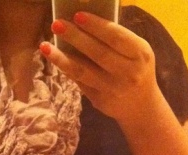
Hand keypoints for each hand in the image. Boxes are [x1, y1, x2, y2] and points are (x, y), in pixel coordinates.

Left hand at [40, 12, 160, 123]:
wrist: (141, 107)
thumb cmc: (136, 69)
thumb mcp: (136, 52)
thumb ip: (117, 40)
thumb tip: (83, 22)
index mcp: (140, 54)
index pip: (116, 37)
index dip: (96, 26)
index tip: (77, 15)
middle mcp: (128, 73)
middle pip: (98, 53)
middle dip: (75, 37)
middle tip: (56, 24)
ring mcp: (113, 89)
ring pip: (83, 71)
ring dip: (62, 58)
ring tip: (45, 46)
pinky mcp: (100, 101)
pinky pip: (79, 82)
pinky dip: (67, 69)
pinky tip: (55, 59)